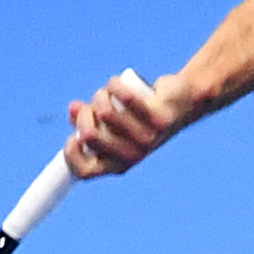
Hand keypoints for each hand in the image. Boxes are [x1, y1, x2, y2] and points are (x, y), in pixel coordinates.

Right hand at [64, 68, 183, 177]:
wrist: (182, 101)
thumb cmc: (141, 112)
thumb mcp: (111, 119)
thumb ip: (88, 117)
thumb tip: (73, 109)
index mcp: (118, 163)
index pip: (85, 171)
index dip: (71, 153)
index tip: (74, 136)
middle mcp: (134, 155)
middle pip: (89, 136)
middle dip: (84, 114)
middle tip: (94, 106)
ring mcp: (148, 138)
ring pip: (105, 113)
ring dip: (102, 95)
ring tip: (111, 92)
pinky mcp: (159, 119)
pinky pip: (125, 97)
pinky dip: (116, 84)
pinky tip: (120, 83)